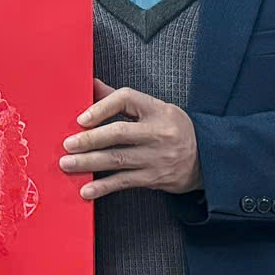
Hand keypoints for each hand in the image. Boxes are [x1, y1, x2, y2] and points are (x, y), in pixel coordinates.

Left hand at [61, 81, 201, 198]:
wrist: (206, 159)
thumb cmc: (175, 130)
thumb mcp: (156, 109)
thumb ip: (123, 100)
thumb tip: (93, 85)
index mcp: (157, 109)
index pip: (126, 99)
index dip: (101, 107)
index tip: (81, 119)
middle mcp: (158, 133)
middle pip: (119, 133)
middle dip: (90, 139)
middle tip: (68, 145)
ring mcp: (156, 157)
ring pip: (117, 159)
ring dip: (89, 163)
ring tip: (67, 164)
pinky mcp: (153, 178)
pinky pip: (124, 182)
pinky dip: (103, 187)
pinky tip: (87, 190)